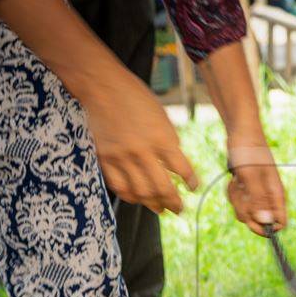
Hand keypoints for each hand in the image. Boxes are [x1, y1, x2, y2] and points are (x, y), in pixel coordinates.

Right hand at [79, 69, 198, 213]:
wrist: (102, 86)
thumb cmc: (136, 98)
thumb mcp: (162, 118)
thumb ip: (169, 142)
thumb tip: (176, 168)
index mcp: (162, 138)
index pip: (182, 170)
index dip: (190, 182)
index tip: (193, 188)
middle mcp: (143, 151)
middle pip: (162, 187)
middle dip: (174, 202)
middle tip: (179, 209)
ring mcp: (122, 156)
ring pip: (141, 191)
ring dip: (153, 204)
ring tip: (161, 209)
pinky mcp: (105, 158)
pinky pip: (119, 185)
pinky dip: (131, 196)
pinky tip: (138, 199)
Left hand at [226, 137, 287, 235]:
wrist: (240, 132)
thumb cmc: (248, 150)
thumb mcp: (250, 175)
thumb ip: (258, 199)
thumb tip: (266, 222)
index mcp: (277, 194)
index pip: (280, 223)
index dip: (267, 227)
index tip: (251, 218)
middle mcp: (270, 197)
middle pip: (260, 221)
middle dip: (245, 210)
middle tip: (240, 191)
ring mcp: (259, 194)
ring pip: (247, 212)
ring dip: (237, 200)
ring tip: (237, 181)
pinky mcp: (249, 190)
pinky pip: (240, 202)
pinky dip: (234, 194)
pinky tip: (234, 180)